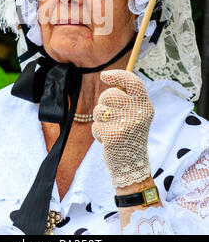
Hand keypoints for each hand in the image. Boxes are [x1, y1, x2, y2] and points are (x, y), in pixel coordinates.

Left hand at [92, 69, 153, 187]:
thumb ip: (126, 99)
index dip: (117, 75)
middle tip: (110, 116)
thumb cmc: (129, 136)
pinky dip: (98, 133)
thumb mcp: (136, 115)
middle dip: (103, 104)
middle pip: (109, 94)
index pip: (133, 82)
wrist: (132, 167)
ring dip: (100, 120)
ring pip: (99, 110)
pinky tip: (108, 141)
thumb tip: (109, 78)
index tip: (104, 76)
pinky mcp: (113, 136)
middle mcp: (138, 113)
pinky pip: (96, 125)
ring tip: (111, 130)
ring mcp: (126, 125)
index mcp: (145, 106)